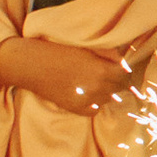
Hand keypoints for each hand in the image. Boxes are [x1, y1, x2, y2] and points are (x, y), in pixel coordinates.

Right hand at [0, 37, 134, 114]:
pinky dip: (94, 102)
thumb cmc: (57, 51)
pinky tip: (86, 92)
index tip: (119, 67)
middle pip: (119, 88)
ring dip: (105, 91)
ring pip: (108, 98)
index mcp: (101, 71)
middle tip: (106, 73)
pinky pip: (96, 109)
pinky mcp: (76, 109)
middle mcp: (97, 88)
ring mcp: (87, 101)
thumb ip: (107, 55)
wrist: (31, 65)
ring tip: (92, 81)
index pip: (126, 75)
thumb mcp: (86, 48)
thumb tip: (123, 61)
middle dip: (115, 80)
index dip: (123, 70)